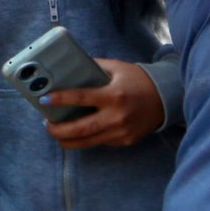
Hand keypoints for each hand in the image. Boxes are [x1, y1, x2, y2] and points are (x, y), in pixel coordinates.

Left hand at [43, 58, 164, 148]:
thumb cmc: (138, 80)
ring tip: (57, 133)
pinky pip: (100, 142)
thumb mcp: (117, 68)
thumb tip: (69, 70)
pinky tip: (79, 133)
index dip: (60, 99)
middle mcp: (116, 116)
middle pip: (80, 129)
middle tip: (47, 124)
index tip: (44, 99)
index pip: (81, 98)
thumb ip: (94, 68)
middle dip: (58, 130)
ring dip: (68, 140)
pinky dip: (87, 138)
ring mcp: (121, 132)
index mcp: (113, 95)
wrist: (165, 98)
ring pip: (87, 142)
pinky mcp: (125, 141)